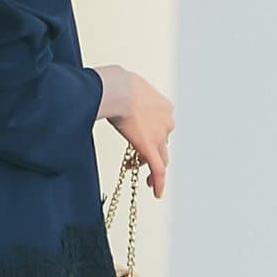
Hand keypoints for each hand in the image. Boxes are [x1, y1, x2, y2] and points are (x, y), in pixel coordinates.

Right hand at [93, 66, 173, 197]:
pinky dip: (159, 182)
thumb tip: (109, 94)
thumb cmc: (117, 84)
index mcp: (163, 106)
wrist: (119, 89)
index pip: (160, 125)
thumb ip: (126, 97)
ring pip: (159, 156)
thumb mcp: (127, 87)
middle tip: (135, 158)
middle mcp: (167, 121)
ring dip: (146, 164)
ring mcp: (160, 136)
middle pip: (162, 143)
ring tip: (131, 168)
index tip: (139, 137)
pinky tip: (157, 193)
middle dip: (149, 151)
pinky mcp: (151, 149)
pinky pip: (158, 170)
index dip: (149, 134)